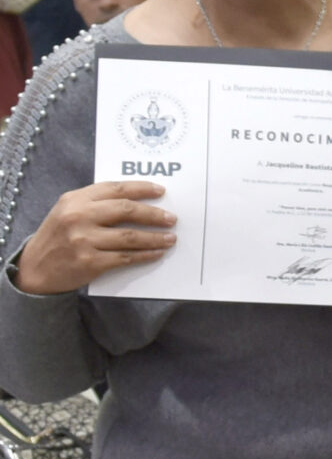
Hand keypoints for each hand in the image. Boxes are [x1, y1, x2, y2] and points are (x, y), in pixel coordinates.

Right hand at [15, 182, 176, 294]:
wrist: (34, 270)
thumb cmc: (58, 237)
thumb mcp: (67, 211)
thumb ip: (95, 203)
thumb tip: (137, 200)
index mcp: (74, 200)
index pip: (115, 188)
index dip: (141, 188)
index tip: (161, 191)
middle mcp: (78, 217)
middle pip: (126, 210)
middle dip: (154, 214)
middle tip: (171, 218)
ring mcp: (83, 240)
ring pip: (130, 236)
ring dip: (155, 237)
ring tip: (170, 238)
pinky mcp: (90, 262)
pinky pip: (126, 257)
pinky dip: (145, 255)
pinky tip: (156, 253)